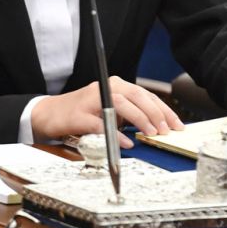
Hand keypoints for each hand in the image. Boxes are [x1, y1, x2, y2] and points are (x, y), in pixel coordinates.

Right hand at [32, 76, 184, 147]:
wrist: (49, 114)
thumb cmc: (83, 112)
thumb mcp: (110, 109)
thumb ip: (130, 114)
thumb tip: (157, 127)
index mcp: (116, 85)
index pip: (146, 94)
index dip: (164, 109)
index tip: (177, 124)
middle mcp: (106, 88)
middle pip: (136, 95)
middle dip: (155, 113)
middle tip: (166, 130)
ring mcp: (92, 100)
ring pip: (121, 104)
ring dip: (139, 119)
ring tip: (151, 133)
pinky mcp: (80, 115)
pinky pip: (101, 123)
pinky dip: (114, 133)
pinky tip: (125, 142)